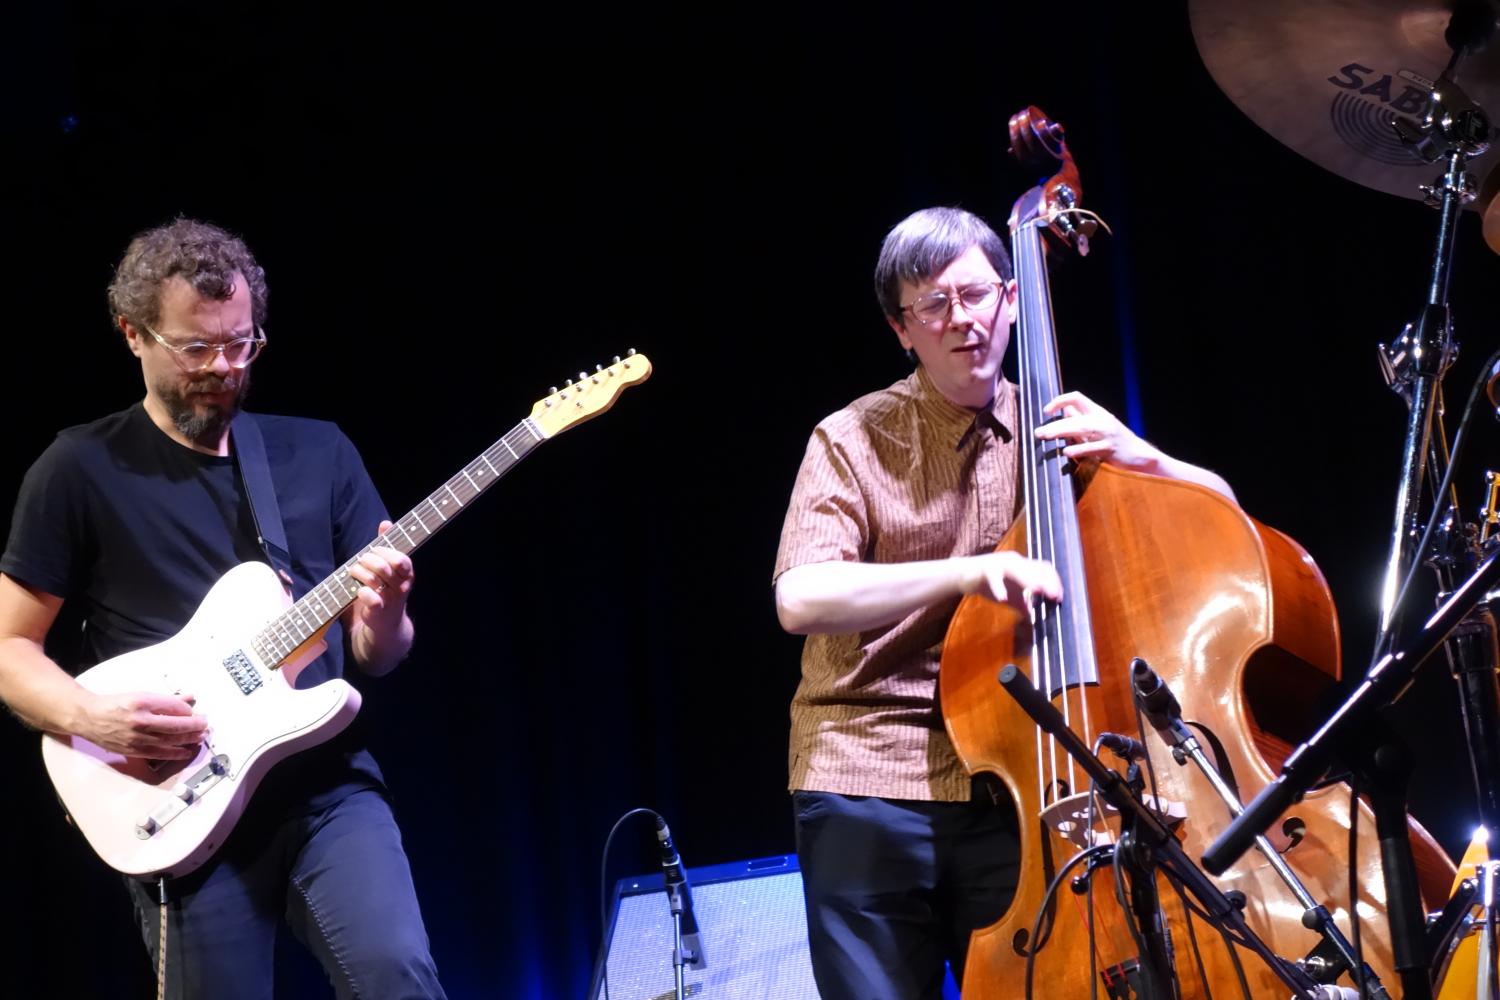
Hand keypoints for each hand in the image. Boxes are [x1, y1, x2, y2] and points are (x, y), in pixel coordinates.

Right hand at [81, 690, 206, 758]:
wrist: (89, 717)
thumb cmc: (115, 704)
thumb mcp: (141, 695)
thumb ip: (166, 699)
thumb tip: (188, 699)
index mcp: (144, 702)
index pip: (176, 708)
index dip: (190, 712)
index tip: (197, 712)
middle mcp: (141, 720)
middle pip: (176, 725)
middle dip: (195, 726)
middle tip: (206, 724)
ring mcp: (137, 737)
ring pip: (171, 740)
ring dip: (190, 739)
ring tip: (201, 737)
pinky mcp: (134, 749)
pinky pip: (160, 753)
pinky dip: (176, 753)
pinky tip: (186, 751)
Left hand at [347, 521, 413, 636]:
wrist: (386, 622)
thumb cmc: (386, 589)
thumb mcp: (390, 567)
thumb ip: (388, 545)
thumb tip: (385, 523)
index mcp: (407, 573)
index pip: (400, 558)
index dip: (384, 552)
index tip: (374, 550)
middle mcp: (402, 586)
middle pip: (383, 566)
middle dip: (367, 560)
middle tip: (360, 561)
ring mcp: (391, 599)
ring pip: (373, 579)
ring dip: (358, 572)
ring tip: (354, 572)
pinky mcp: (378, 611)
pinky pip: (370, 597)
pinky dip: (361, 591)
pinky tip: (358, 590)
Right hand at [961, 551, 1062, 609]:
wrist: (963, 575)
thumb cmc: (989, 584)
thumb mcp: (1011, 596)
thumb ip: (1024, 605)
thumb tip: (1036, 620)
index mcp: (1023, 565)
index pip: (1044, 569)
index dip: (1054, 581)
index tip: (1059, 597)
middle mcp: (1014, 561)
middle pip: (1034, 568)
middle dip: (1047, 582)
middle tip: (1055, 596)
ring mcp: (999, 563)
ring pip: (1016, 570)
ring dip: (1028, 580)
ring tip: (1036, 590)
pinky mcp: (985, 569)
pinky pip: (994, 577)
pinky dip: (999, 587)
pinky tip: (1003, 598)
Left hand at [1035, 391, 1159, 470]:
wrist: (1139, 455)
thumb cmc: (1115, 441)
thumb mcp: (1099, 426)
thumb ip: (1082, 418)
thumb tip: (1064, 410)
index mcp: (1098, 412)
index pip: (1077, 398)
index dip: (1060, 400)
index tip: (1046, 411)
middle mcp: (1103, 420)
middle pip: (1076, 417)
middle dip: (1055, 424)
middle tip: (1038, 432)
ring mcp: (1107, 434)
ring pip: (1082, 429)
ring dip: (1061, 432)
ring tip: (1045, 436)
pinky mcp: (1111, 449)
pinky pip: (1092, 448)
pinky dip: (1079, 449)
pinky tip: (1066, 452)